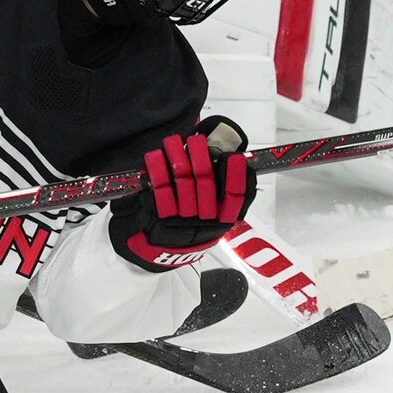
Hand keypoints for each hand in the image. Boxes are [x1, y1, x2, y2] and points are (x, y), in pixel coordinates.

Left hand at [108, 116, 256, 271]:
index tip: (234, 158)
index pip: (236, 197)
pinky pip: (160, 190)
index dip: (236, 177)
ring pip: (183, 181)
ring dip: (178, 156)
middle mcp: (204, 221)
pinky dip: (158, 170)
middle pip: (206, 183)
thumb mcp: (213, 217)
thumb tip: (231, 161)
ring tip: (174, 141)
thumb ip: (225, 192)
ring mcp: (182, 220)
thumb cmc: (190, 226)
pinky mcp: (160, 217)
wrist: (159, 251)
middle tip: (197, 140)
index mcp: (222, 220)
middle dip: (201, 156)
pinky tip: (156, 156)